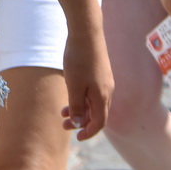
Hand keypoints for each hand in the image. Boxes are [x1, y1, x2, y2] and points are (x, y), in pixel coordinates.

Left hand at [60, 27, 112, 141]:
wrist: (86, 32)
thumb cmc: (79, 59)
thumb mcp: (74, 86)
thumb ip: (77, 106)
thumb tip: (79, 124)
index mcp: (103, 96)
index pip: (100, 122)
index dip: (89, 132)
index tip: (77, 137)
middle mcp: (107, 90)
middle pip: (98, 114)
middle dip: (82, 122)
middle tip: (64, 125)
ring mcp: (105, 80)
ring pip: (95, 103)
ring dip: (80, 110)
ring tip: (63, 112)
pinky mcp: (100, 72)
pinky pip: (94, 92)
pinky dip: (83, 98)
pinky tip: (71, 94)